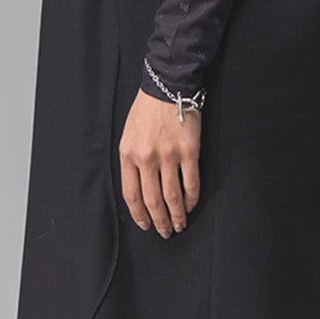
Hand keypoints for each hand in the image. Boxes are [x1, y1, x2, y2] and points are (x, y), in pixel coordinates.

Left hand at [119, 88, 200, 236]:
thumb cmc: (147, 110)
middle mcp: (146, 158)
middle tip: (166, 232)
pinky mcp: (189, 151)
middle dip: (159, 221)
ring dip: (177, 215)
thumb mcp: (129, 135)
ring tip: (180, 225)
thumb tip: (140, 188)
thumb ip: (132, 160)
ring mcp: (168, 155)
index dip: (139, 214)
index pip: (131, 194)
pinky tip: (191, 205)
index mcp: (128, 154)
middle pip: (152, 200)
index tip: (146, 225)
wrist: (168, 86)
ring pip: (172, 196)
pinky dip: (192, 198)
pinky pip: (191, 183)